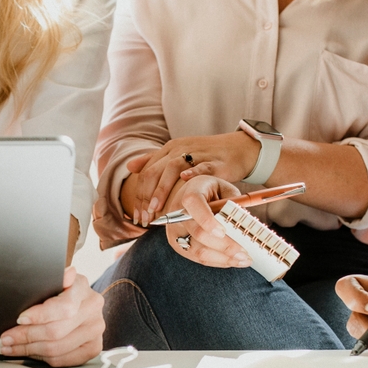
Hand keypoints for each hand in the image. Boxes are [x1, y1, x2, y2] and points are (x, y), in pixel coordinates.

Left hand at [0, 266, 104, 366]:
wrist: (76, 302)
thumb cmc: (58, 290)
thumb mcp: (52, 278)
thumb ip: (54, 277)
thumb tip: (66, 273)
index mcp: (82, 288)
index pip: (63, 307)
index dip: (39, 316)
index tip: (20, 319)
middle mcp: (93, 310)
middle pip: (56, 331)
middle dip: (25, 336)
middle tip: (6, 338)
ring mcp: (95, 331)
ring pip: (57, 349)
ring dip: (29, 350)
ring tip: (10, 347)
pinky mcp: (92, 348)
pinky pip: (63, 360)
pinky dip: (41, 358)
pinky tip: (28, 352)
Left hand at [124, 132, 259, 224]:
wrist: (237, 148)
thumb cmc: (205, 156)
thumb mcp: (177, 156)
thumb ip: (153, 161)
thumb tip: (130, 166)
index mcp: (168, 150)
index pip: (146, 173)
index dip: (139, 196)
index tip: (137, 217)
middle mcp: (179, 150)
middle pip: (155, 172)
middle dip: (146, 197)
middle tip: (144, 218)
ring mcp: (196, 154)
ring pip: (173, 168)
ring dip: (162, 190)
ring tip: (157, 209)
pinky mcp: (214, 161)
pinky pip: (201, 166)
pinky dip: (192, 172)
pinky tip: (184, 182)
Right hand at [165, 176, 250, 268]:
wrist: (189, 195)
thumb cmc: (211, 192)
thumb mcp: (225, 189)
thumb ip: (234, 202)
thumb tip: (246, 223)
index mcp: (191, 193)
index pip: (194, 205)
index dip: (207, 221)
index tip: (223, 232)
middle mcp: (178, 213)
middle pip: (199, 233)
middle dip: (224, 246)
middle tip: (245, 253)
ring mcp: (175, 231)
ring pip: (199, 251)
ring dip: (223, 258)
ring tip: (243, 260)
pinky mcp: (177, 244)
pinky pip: (198, 258)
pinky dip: (217, 261)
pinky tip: (232, 260)